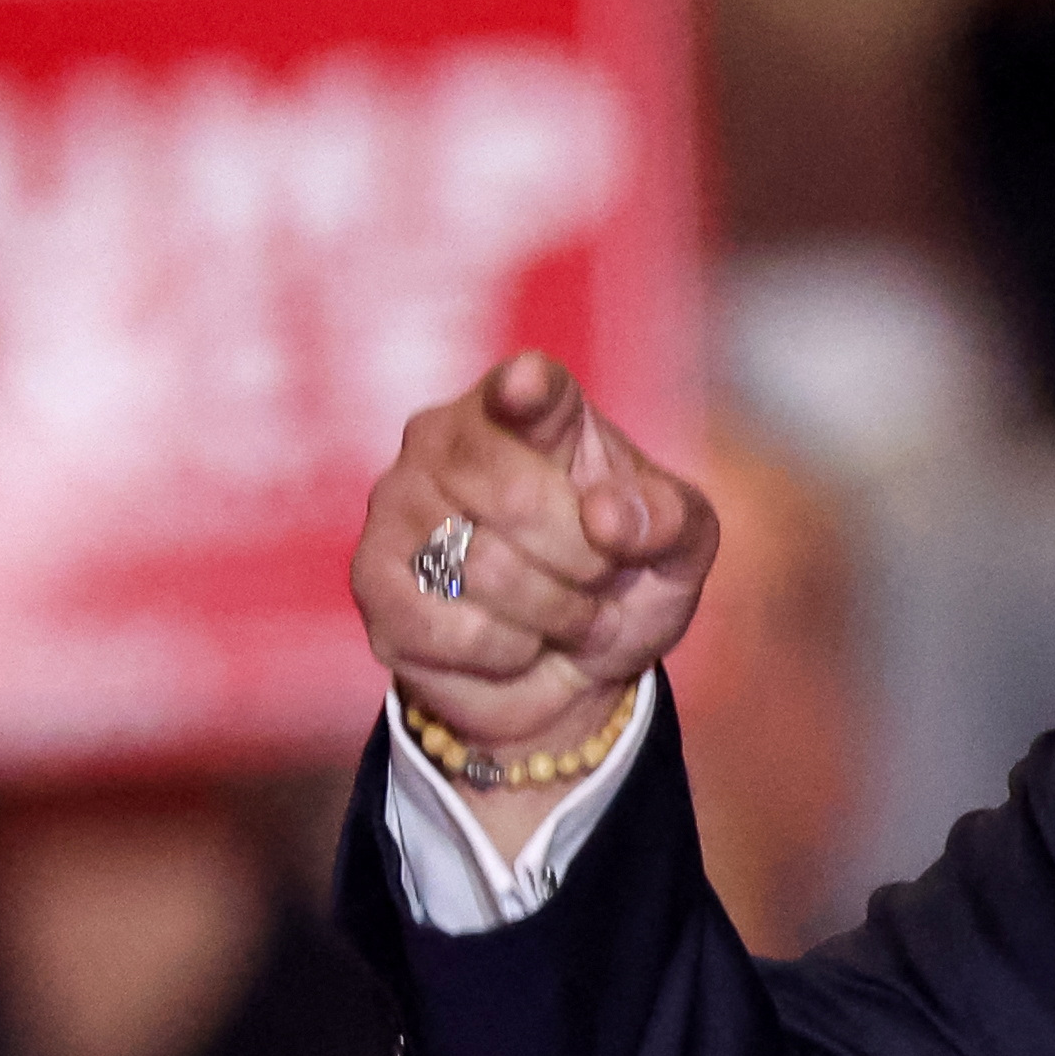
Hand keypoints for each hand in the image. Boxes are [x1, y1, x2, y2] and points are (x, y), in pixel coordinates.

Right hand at [352, 353, 716, 767]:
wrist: (577, 668)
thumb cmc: (623, 578)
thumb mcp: (681, 548)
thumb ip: (670, 519)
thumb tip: (607, 516)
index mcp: (530, 411)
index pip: (526, 390)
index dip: (529, 390)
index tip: (530, 387)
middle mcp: (444, 440)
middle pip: (513, 496)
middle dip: (583, 561)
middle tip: (601, 581)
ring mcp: (397, 507)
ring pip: (483, 567)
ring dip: (555, 614)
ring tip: (567, 616)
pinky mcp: (374, 582)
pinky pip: (451, 629)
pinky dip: (508, 653)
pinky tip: (516, 643)